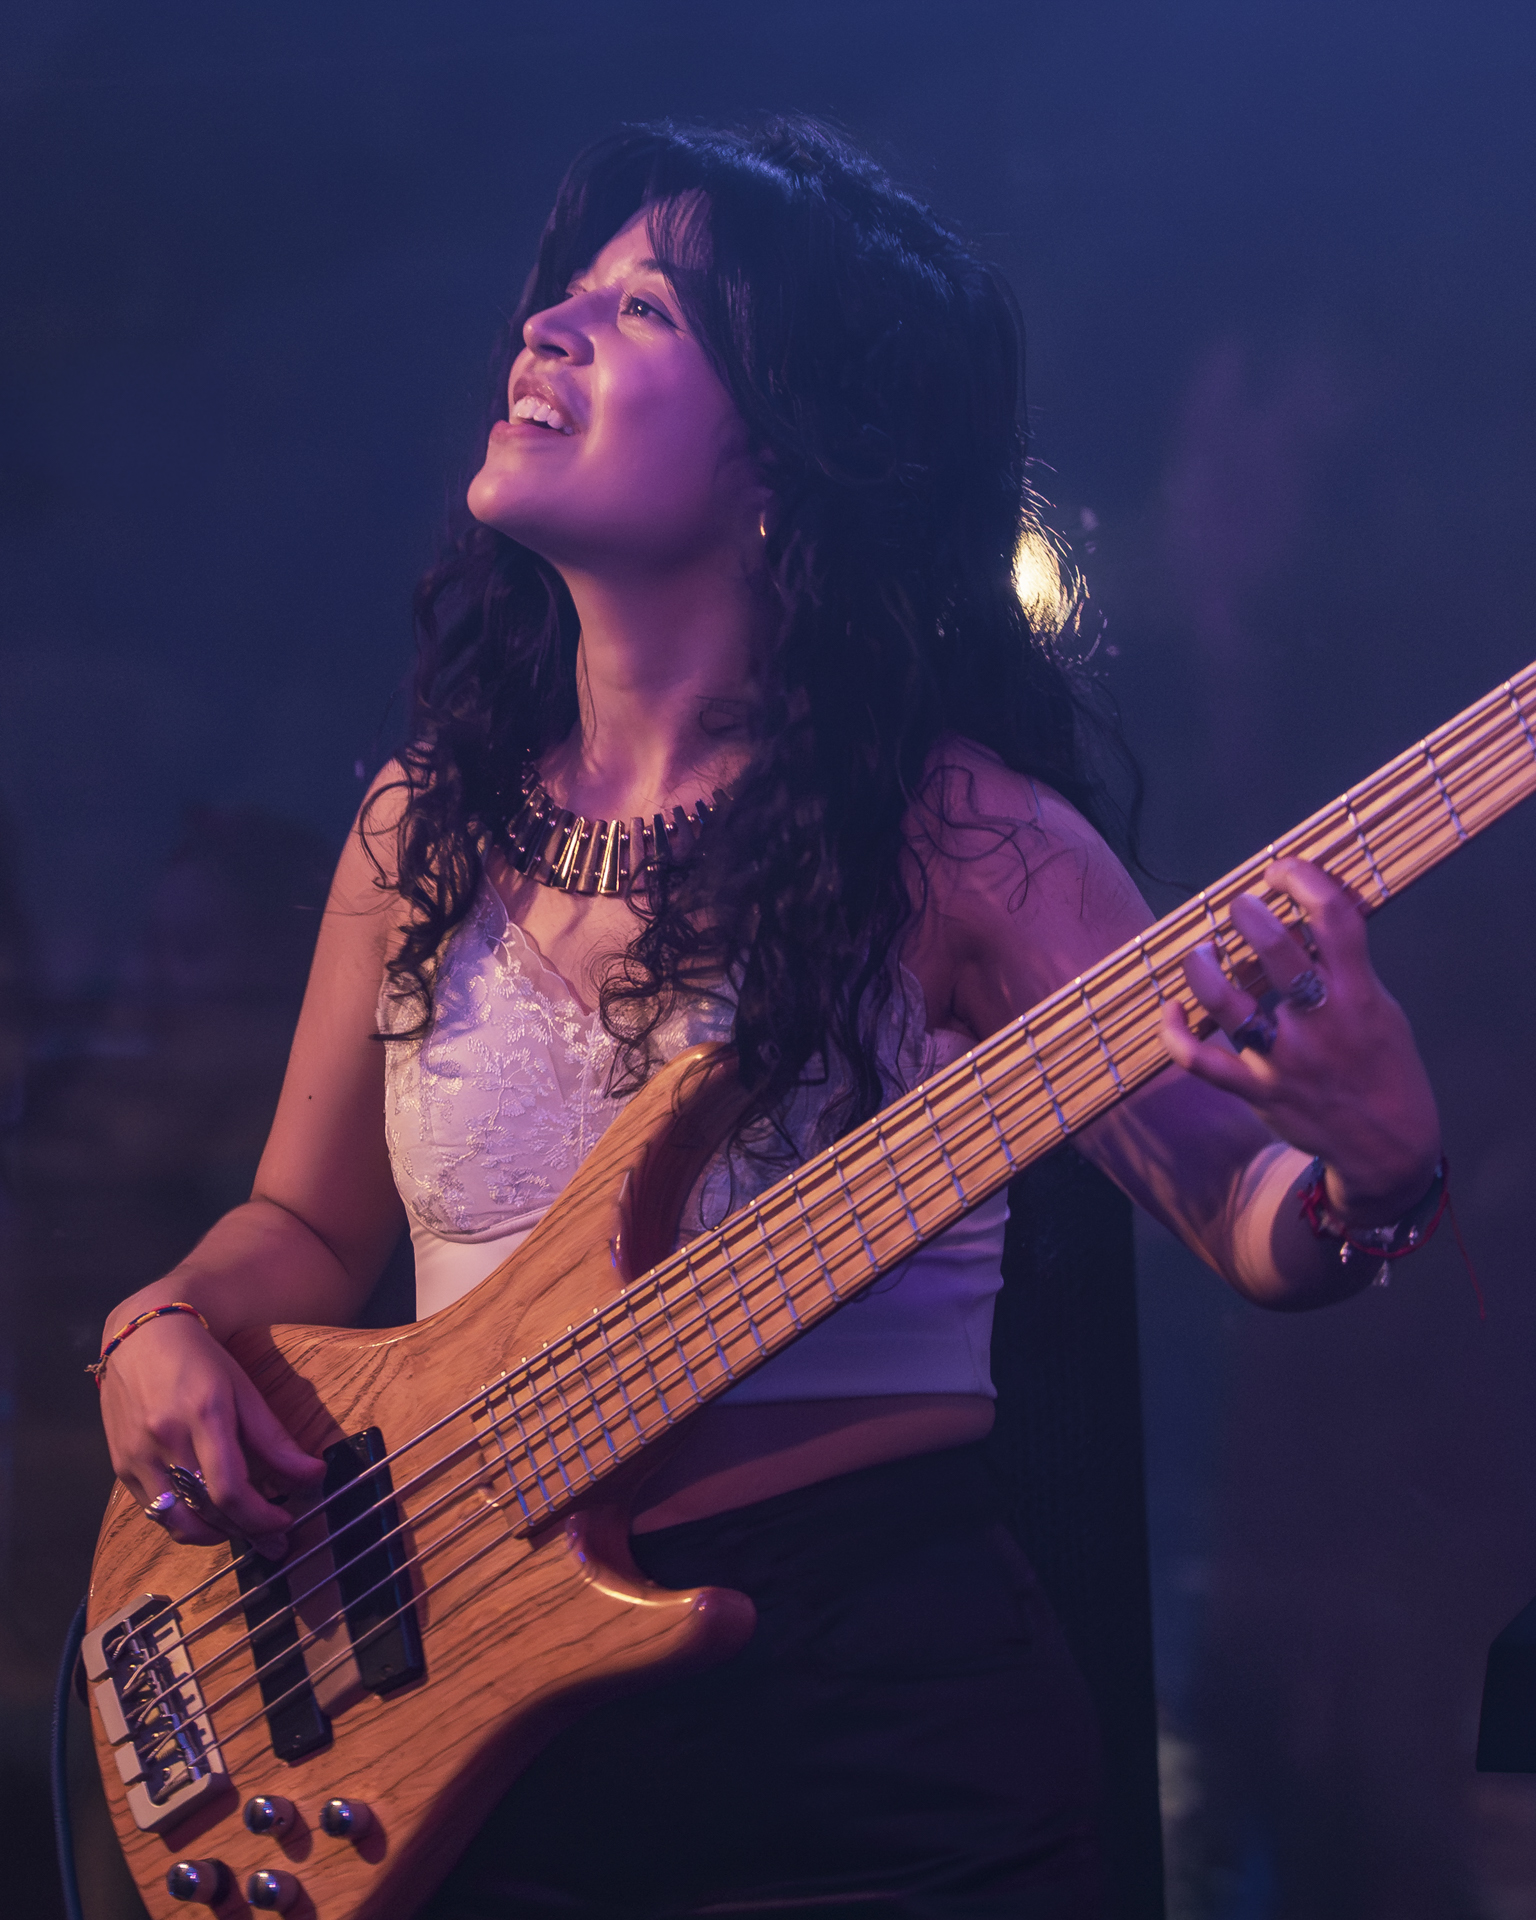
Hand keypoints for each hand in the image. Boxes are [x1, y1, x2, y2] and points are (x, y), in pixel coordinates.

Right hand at [100, 1312, 323, 1558]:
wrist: (140, 1336)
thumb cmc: (200, 1360)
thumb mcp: (244, 1390)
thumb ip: (275, 1438)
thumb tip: (313, 1475)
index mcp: (204, 1415)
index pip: (230, 1489)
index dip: (261, 1517)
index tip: (286, 1521)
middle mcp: (165, 1440)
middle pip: (206, 1512)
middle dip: (246, 1533)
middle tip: (274, 1540)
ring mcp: (137, 1456)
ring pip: (177, 1523)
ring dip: (215, 1537)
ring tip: (243, 1531)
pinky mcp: (120, 1467)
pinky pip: (155, 1512)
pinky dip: (185, 1522)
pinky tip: (208, 1515)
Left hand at [1159, 858, 1440, 1222]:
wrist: (1387, 1147)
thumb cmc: (1383, 1065)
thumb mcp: (1382, 1007)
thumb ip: (1347, 966)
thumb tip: (1306, 911)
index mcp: (1360, 994)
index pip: (1335, 919)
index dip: (1305, 880)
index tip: (1282, 870)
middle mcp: (1322, 1023)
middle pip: (1276, 951)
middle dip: (1248, 914)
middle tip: (1240, 906)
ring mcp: (1287, 1059)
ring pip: (1228, 1003)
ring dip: (1202, 968)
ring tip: (1199, 951)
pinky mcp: (1258, 1091)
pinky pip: (1202, 1061)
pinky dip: (1177, 1034)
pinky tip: (1171, 1010)